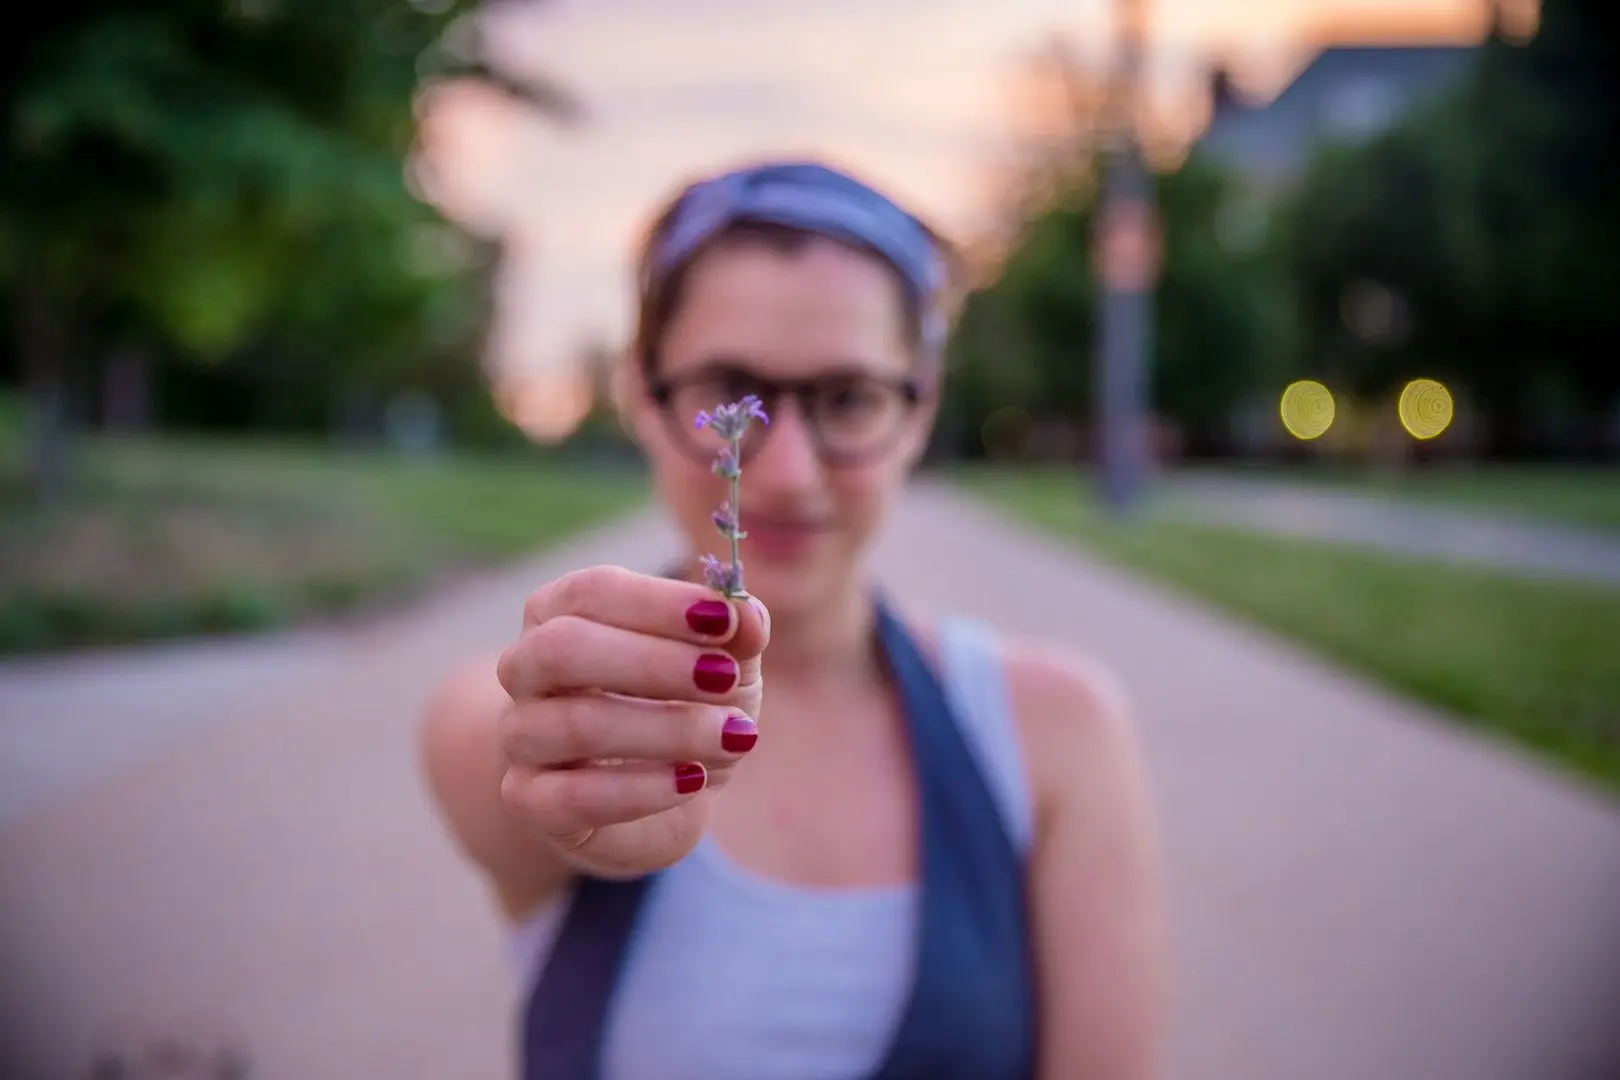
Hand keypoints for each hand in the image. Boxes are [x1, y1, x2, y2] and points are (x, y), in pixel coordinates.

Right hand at [494, 565, 769, 875]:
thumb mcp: (723, 665)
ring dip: (666, 729)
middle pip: (562, 649)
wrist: (653, 802)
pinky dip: (642, 789)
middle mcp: (526, 668)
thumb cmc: (680, 706)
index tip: (724, 619)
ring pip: (575, 725)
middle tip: (724, 678)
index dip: (658, 603)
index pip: (592, 591)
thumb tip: (748, 615)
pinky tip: (692, 781)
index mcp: (561, 613)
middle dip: (652, 662)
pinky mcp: (531, 802)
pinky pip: (573, 796)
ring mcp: (520, 736)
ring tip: (733, 737)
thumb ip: (736, 635)